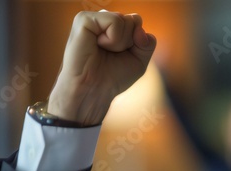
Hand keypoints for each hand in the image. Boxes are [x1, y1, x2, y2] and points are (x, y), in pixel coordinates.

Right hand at [47, 11, 156, 125]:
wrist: (93, 91)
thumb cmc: (112, 78)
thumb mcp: (139, 61)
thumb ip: (147, 43)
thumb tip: (140, 27)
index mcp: (113, 27)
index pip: (137, 21)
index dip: (138, 41)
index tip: (123, 55)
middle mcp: (102, 20)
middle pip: (134, 20)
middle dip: (130, 42)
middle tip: (112, 55)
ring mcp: (93, 18)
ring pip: (125, 20)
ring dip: (121, 42)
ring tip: (103, 51)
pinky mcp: (84, 20)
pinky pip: (115, 21)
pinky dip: (113, 39)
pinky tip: (98, 46)